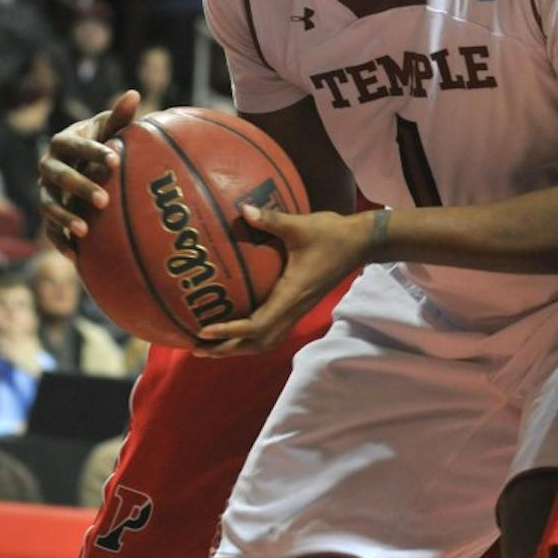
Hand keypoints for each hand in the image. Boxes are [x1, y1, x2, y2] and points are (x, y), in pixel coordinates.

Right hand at [37, 89, 139, 257]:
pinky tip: (77, 257)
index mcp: (62, 142)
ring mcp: (45, 191)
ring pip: (49, 205)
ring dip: (64, 217)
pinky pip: (49, 230)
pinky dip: (60, 242)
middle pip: (58, 177)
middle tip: (104, 200)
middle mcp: (48, 166)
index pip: (74, 145)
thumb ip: (119, 115)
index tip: (116, 160)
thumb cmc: (102, 141)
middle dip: (79, 187)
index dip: (93, 152)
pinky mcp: (48, 213)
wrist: (82, 162)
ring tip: (85, 230)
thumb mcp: (110, 128)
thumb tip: (134, 93)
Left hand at [194, 203, 371, 355]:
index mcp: (290, 296)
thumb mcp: (299, 225)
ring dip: (239, 347)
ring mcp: (298, 310)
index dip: (229, 332)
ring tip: (212, 346)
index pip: (256, 326)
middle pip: (257, 343)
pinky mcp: (299, 305)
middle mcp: (293, 309)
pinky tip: (237, 328)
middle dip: (227, 349)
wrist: (360, 243)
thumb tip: (243, 209)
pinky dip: (252, 337)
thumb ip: (270, 219)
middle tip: (197, 346)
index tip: (204, 331)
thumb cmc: (331, 234)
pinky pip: (273, 330)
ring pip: (266, 341)